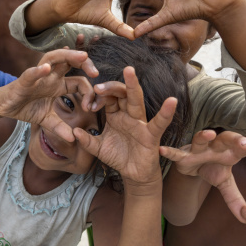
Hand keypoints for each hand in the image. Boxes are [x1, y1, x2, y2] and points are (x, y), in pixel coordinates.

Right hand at [0, 49, 97, 141]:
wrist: (4, 107)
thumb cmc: (26, 108)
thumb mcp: (46, 120)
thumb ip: (59, 128)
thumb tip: (73, 139)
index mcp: (58, 84)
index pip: (79, 81)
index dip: (88, 92)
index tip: (91, 107)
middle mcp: (50, 76)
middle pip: (70, 61)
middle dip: (85, 63)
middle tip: (96, 72)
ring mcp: (37, 76)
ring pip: (53, 58)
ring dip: (68, 56)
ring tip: (82, 56)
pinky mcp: (23, 80)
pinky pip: (31, 73)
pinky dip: (38, 71)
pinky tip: (46, 69)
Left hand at [74, 67, 176, 186]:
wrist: (133, 174)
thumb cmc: (118, 156)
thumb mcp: (98, 148)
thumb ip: (86, 141)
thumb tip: (74, 132)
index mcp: (116, 115)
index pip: (107, 98)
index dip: (97, 98)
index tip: (88, 105)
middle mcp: (128, 115)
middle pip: (120, 93)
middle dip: (110, 86)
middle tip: (98, 86)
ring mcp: (140, 123)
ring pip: (136, 100)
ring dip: (132, 85)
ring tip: (129, 71)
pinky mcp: (151, 135)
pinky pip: (159, 123)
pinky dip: (166, 113)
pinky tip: (171, 101)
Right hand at [160, 131, 245, 222]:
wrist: (191, 165)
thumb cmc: (211, 167)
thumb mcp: (224, 183)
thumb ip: (235, 198)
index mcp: (231, 151)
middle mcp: (216, 145)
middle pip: (229, 138)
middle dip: (237, 140)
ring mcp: (199, 149)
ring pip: (203, 138)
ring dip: (205, 136)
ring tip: (209, 133)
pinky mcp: (183, 155)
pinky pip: (176, 152)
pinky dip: (170, 151)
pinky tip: (162, 150)